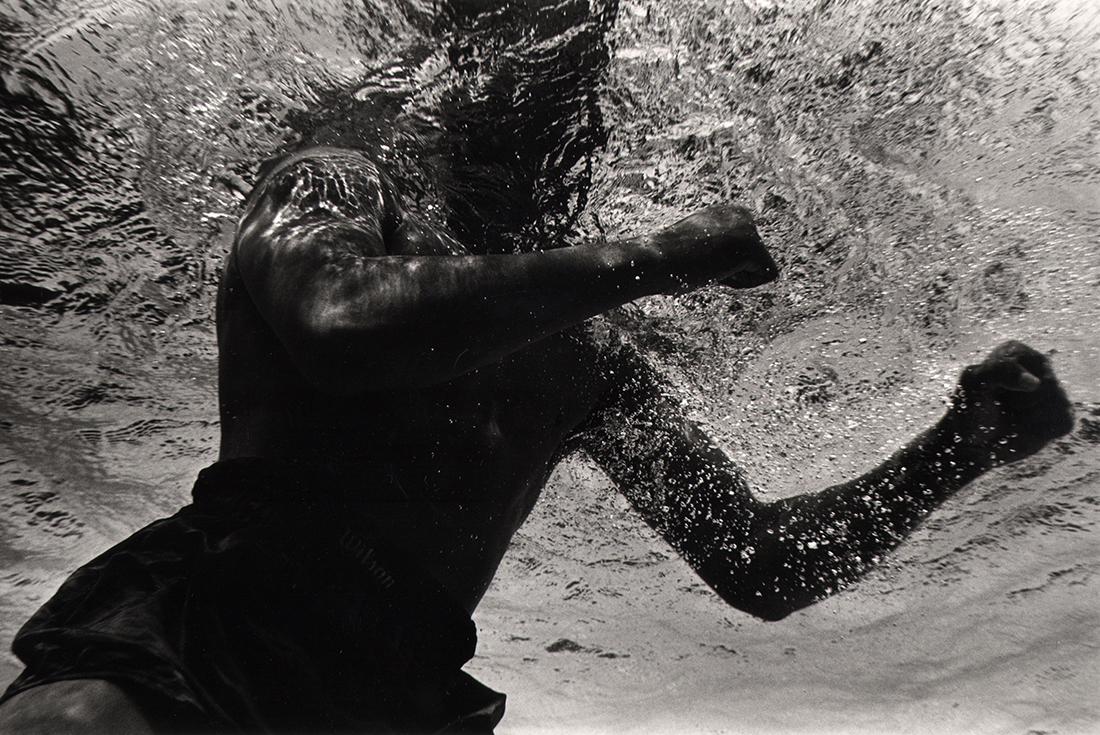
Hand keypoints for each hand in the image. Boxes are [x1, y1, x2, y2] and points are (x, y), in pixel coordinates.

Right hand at [649, 204, 778, 292]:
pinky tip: (717, 270)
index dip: (722, 268)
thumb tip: (726, 262)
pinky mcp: (752, 245)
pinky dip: (741, 283)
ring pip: (761, 269)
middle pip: (755, 262)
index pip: (744, 256)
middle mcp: (741, 214)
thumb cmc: (663, 263)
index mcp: (727, 213)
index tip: (696, 259)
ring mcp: (748, 227)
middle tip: (701, 264)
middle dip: (731, 272)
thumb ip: (714, 249)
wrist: (653, 260)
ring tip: (706, 266)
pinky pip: (766, 276)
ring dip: (734, 277)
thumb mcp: (694, 249)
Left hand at [940, 341, 1073, 468]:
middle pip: (1047, 384)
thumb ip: (998, 370)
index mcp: (1015, 352)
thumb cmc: (969, 411)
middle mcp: (1039, 366)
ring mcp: (1053, 391)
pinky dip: (1041, 431)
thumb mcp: (972, 385)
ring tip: (1013, 417)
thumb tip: (1035, 382)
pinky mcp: (1061, 414)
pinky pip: (1062, 422)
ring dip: (1030, 417)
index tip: (989, 390)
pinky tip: (1025, 428)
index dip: (1006, 382)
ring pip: (1057, 403)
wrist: (972, 445)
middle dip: (1020, 401)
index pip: (1022, 364)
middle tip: (1002, 406)